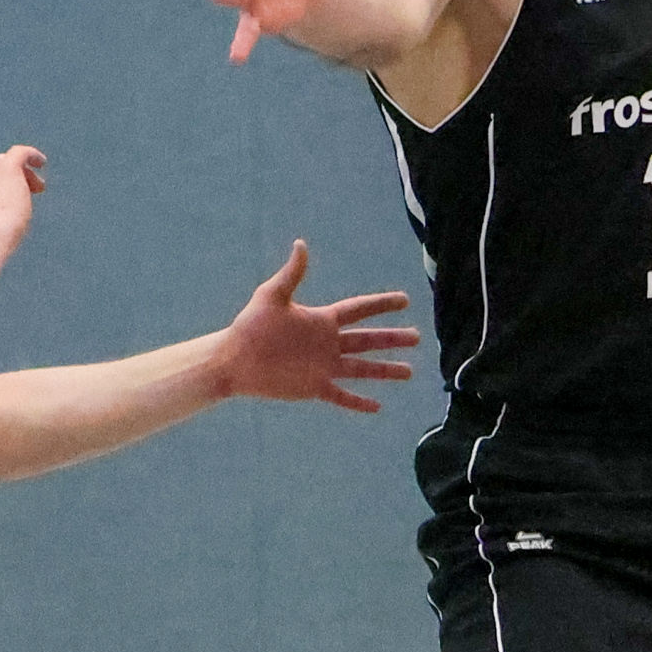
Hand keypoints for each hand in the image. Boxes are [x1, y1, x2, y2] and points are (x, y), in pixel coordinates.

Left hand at [210, 241, 421, 411]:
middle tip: (417, 337)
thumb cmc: (250, 327)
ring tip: (409, 372)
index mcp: (322, 321)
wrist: (234, 361)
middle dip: (393, 339)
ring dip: (385, 371)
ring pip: (363, 369)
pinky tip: (377, 406)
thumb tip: (301, 244)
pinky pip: (342, 395)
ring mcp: (323, 367)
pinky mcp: (314, 387)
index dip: (382, 305)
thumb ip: (291, 274)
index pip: (359, 310)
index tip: (404, 300)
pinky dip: (359, 402)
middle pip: (368, 340)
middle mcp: (328, 344)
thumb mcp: (272, 297)